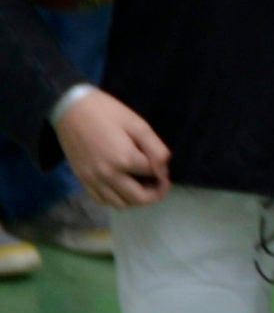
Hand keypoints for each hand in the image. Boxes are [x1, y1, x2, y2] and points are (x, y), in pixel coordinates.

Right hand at [54, 89, 169, 207]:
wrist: (70, 108)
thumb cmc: (107, 113)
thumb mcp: (138, 125)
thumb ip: (156, 150)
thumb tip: (163, 170)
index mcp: (125, 159)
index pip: (154, 175)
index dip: (163, 172)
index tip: (163, 165)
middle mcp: (108, 175)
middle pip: (140, 199)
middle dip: (156, 193)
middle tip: (159, 182)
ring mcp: (93, 179)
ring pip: (121, 204)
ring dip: (136, 199)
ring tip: (141, 184)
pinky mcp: (82, 179)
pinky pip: (102, 200)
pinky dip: (115, 198)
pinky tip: (121, 186)